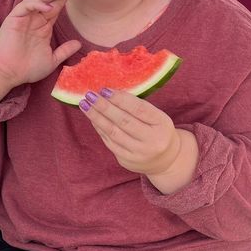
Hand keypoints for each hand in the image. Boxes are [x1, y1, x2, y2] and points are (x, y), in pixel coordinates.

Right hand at [0, 0, 80, 102]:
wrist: (8, 74)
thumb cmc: (27, 68)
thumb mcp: (51, 60)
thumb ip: (64, 51)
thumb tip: (79, 44)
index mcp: (43, 27)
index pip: (56, 8)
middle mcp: (34, 20)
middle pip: (49, 0)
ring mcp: (24, 18)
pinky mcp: (14, 19)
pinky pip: (25, 6)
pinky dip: (36, 4)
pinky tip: (47, 8)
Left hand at [80, 89, 197, 192]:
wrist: (166, 160)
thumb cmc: (158, 131)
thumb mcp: (157, 117)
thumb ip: (138, 106)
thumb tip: (110, 93)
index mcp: (162, 125)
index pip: (139, 109)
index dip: (120, 99)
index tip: (104, 89)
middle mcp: (152, 141)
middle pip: (124, 122)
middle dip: (104, 107)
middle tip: (90, 95)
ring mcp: (138, 154)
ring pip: (113, 133)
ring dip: (97, 117)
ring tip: (85, 105)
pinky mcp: (126, 161)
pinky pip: (109, 142)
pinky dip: (99, 128)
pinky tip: (92, 118)